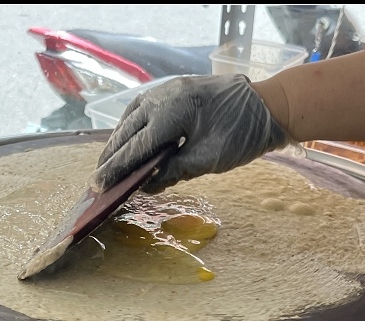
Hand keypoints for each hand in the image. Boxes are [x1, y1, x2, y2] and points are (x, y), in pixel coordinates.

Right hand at [91, 74, 295, 193]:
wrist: (267, 105)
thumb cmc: (243, 133)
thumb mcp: (210, 159)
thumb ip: (175, 171)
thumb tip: (146, 186)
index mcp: (173, 111)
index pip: (137, 145)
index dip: (117, 168)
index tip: (99, 186)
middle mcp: (163, 96)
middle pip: (128, 131)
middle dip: (111, 157)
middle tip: (97, 181)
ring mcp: (166, 91)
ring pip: (131, 119)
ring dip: (118, 142)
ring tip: (108, 165)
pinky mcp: (172, 92)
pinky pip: (142, 111)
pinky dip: (131, 129)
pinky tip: (127, 142)